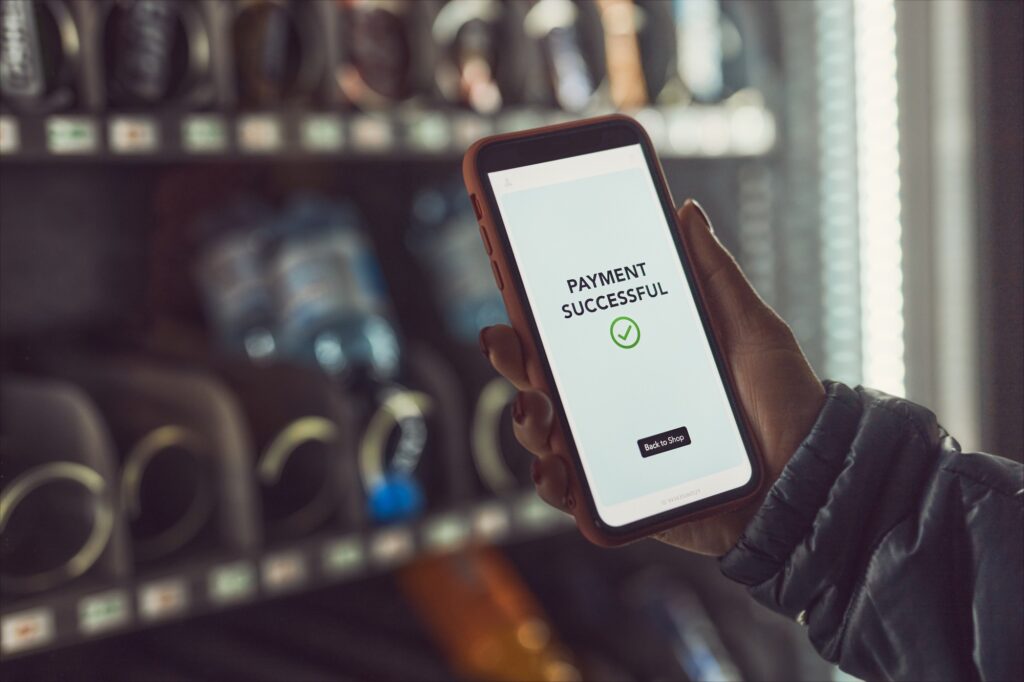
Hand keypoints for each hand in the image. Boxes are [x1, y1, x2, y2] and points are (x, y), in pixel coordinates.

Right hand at [479, 200, 825, 555]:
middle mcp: (617, 402)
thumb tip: (687, 212)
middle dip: (512, 359)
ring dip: (525, 419)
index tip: (515, 290)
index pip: (572, 331)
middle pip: (543, 378)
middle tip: (511, 346)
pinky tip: (556, 469)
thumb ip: (714, 275)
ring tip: (540, 410)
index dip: (534, 313)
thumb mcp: (751, 328)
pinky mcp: (625, 497)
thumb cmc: (784, 401)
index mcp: (637, 357)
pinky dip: (552, 483)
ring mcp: (616, 450)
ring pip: (545, 434)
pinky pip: (572, 494)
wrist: (811, 476)